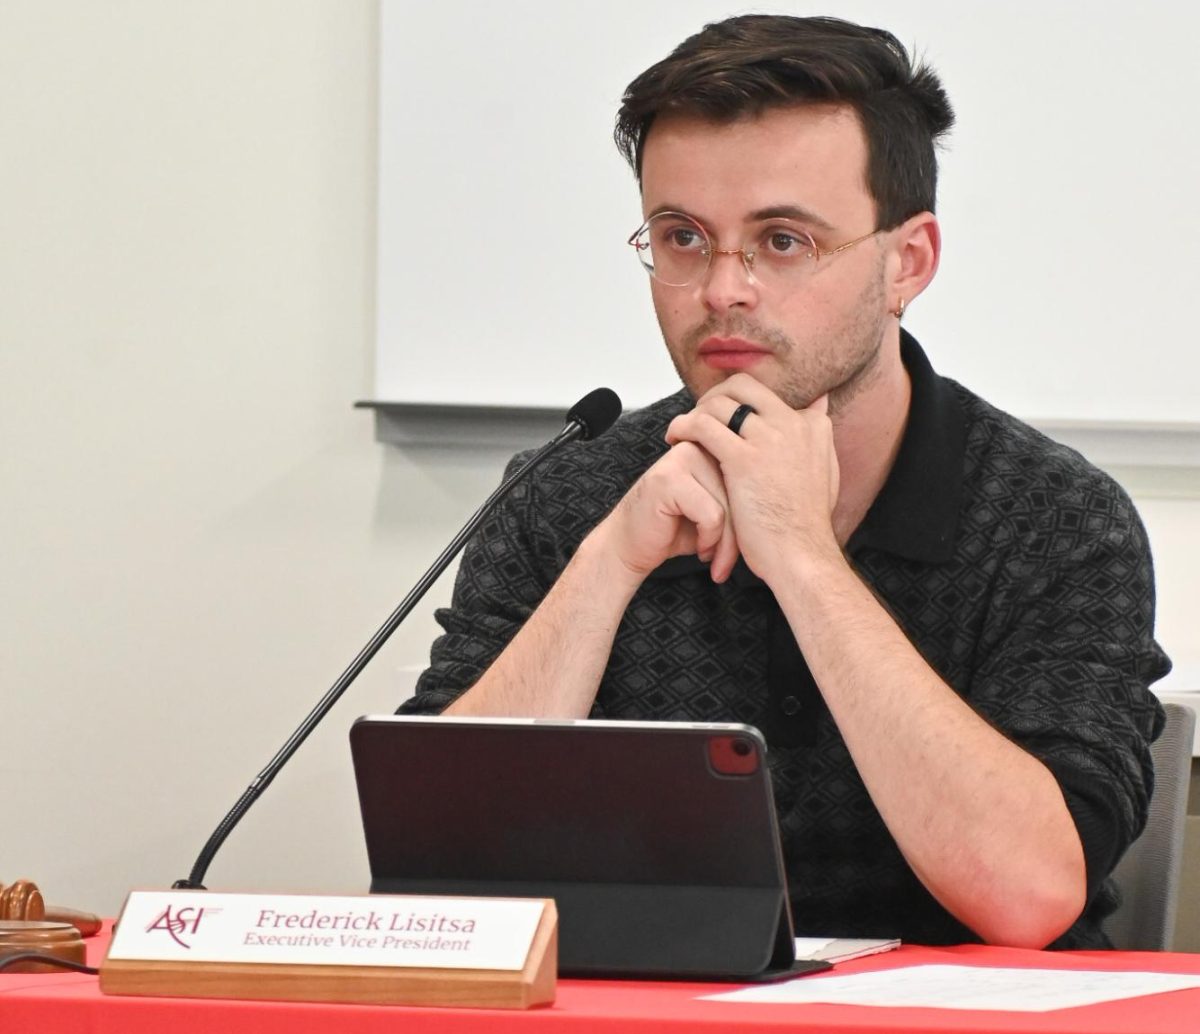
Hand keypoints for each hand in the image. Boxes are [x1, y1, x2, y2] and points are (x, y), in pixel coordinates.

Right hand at [595, 439, 741, 584]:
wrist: (630, 547)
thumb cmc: (674, 530)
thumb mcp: (717, 511)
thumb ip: (740, 497)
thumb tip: (780, 505)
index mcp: (713, 446)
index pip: (750, 477)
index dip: (751, 514)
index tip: (747, 544)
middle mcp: (698, 445)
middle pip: (742, 490)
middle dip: (740, 534)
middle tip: (727, 562)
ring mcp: (682, 458)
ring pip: (729, 504)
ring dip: (725, 541)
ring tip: (712, 557)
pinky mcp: (669, 479)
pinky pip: (712, 514)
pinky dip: (709, 538)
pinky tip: (699, 549)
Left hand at [664, 374, 840, 581]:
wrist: (802, 555)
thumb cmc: (805, 524)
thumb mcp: (825, 469)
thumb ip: (818, 435)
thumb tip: (819, 403)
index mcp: (812, 425)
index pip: (767, 395)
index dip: (740, 402)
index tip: (724, 418)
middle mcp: (793, 423)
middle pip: (743, 385)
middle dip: (714, 395)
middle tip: (699, 416)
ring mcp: (769, 438)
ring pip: (720, 402)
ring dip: (695, 411)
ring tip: (682, 431)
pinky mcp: (744, 458)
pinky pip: (703, 426)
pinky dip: (684, 426)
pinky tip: (675, 438)